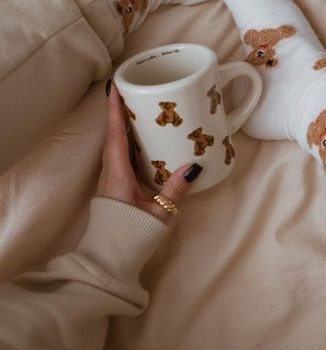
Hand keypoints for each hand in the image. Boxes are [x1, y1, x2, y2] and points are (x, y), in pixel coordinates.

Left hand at [97, 82, 200, 224]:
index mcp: (118, 174)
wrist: (107, 262)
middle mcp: (109, 172)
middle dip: (119, 111)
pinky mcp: (112, 186)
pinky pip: (117, 156)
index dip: (114, 110)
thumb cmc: (130, 238)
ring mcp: (108, 179)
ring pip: (113, 145)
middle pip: (112, 135)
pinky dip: (124, 141)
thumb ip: (174, 190)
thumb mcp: (158, 215)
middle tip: (133, 91)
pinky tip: (137, 140)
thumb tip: (193, 167)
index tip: (115, 87)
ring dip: (121, 125)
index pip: (114, 135)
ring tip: (136, 109)